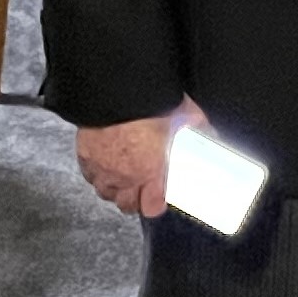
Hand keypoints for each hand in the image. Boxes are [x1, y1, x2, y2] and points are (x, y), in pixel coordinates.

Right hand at [75, 97, 206, 216]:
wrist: (115, 89)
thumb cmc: (150, 104)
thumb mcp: (184, 115)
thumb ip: (198, 130)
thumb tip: (212, 134)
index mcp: (151, 172)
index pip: (152, 207)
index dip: (156, 203)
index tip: (159, 197)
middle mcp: (125, 176)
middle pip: (126, 205)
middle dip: (135, 199)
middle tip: (141, 186)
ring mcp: (102, 168)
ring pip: (105, 192)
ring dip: (115, 187)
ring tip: (122, 175)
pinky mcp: (85, 155)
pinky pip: (89, 174)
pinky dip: (96, 172)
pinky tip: (105, 162)